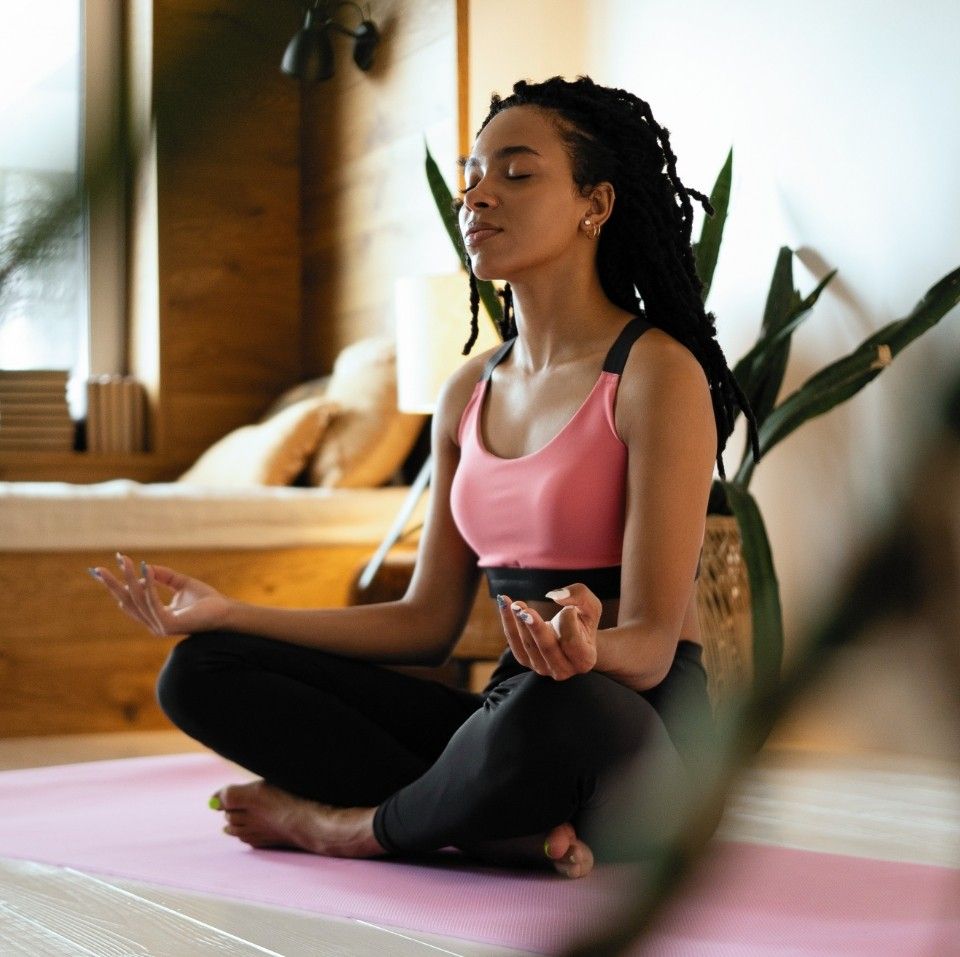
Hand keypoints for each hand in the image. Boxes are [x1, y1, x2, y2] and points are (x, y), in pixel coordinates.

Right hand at [88, 552, 230, 635]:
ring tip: (125, 562)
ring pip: (138, 601)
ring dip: (129, 579)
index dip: (117, 585)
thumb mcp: (181, 584)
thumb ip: (163, 576)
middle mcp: (154, 624)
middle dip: (112, 585)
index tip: (104, 570)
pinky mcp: (168, 624)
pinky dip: (147, 586)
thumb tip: (145, 566)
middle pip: (127, 602)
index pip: (130, 601)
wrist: (226, 611)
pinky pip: (152, 603)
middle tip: (98, 569)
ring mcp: (160, 626)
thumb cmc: (207, 600)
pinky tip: (145, 570)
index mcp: (154, 616)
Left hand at [496, 583, 601, 679]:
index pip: (573, 642)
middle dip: (535, 627)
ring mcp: (543, 668)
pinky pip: (514, 644)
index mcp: (584, 660)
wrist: (573, 637)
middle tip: (524, 610)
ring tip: (515, 604)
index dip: (568, 623)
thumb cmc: (583, 621)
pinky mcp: (526, 661)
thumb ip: (580, 596)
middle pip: (547, 648)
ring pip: (529, 646)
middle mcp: (564, 670)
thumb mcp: (590, 606)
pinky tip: (505, 605)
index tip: (568, 608)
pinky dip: (508, 623)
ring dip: (519, 623)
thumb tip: (555, 595)